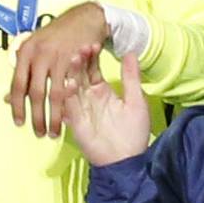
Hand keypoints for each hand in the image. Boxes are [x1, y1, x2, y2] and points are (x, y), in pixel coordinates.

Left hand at [9, 0, 110, 138]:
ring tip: (52, 132)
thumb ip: (24, 73)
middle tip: (37, 133)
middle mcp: (38, 54)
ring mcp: (57, 57)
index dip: (17, 106)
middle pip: (35, 92)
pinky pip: (70, 88)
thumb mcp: (36, 49)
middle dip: (36, 116)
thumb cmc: (58, 36)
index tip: (18, 122)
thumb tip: (7, 98)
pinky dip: (68, 105)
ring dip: (53, 116)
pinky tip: (68, 117)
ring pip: (53, 94)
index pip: (18, 84)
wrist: (85, 18)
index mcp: (25, 52)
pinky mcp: (75, 60)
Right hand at [62, 48, 152, 166]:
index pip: (93, 69)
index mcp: (102, 91)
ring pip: (72, 87)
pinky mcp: (76, 122)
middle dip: (80, 61)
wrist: (126, 159)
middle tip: (80, 47)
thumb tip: (131, 51)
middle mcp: (89, 98)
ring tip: (73, 58)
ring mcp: (80, 109)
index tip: (93, 43)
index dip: (92, 57)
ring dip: (71, 73)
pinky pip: (69, 107)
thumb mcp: (135, 100)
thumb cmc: (133, 132)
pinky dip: (68, 96)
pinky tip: (69, 83)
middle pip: (80, 75)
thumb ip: (131, 77)